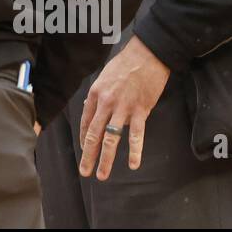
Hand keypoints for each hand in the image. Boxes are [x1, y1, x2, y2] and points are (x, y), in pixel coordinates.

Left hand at [78, 35, 169, 179]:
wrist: (146, 56)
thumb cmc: (124, 65)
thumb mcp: (103, 78)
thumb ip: (97, 96)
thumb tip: (89, 109)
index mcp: (95, 95)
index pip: (86, 122)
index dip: (84, 140)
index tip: (84, 152)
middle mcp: (106, 103)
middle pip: (94, 134)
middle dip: (88, 156)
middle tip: (85, 172)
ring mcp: (123, 108)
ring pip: (112, 139)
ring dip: (106, 159)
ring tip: (102, 175)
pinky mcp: (140, 111)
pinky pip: (136, 135)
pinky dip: (135, 151)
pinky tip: (133, 164)